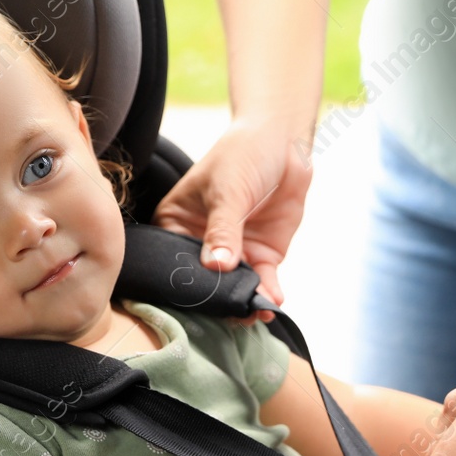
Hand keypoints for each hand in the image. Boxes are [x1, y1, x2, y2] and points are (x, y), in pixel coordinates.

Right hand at [152, 114, 314, 326]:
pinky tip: (270, 303)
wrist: (284, 142)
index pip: (171, 260)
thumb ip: (223, 230)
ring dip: (244, 301)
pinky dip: (266, 293)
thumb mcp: (227, 190)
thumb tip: (216, 266)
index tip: (193, 301)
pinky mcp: (261, 256)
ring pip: (234, 287)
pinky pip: (261, 281)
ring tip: (252, 312)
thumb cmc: (242, 155)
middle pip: (203, 282)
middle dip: (216, 299)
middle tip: (227, 312)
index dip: (181, 282)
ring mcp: (233, 253)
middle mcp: (200, 244)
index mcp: (175, 225)